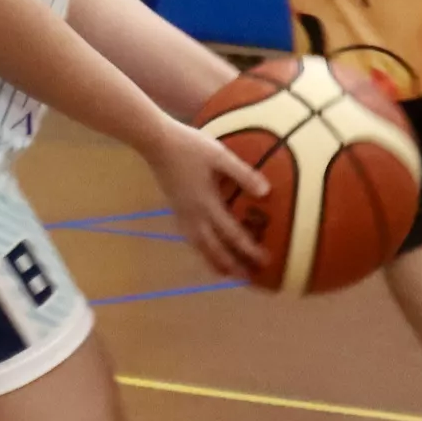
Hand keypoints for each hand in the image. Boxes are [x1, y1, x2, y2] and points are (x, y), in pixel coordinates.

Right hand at [146, 118, 269, 282]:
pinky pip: (190, 238)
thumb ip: (242, 174)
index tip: (265, 260)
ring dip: (214, 262)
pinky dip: (200, 250)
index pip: (232, 234)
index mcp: (207, 204)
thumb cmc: (189, 146)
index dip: (249, 249)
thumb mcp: (220, 156)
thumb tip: (266, 193)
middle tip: (247, 278)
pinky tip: (204, 250)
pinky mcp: (175, 209)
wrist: (155, 142)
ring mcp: (182, 214)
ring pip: (198, 246)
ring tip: (225, 274)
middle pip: (213, 248)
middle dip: (231, 264)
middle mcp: (193, 215)